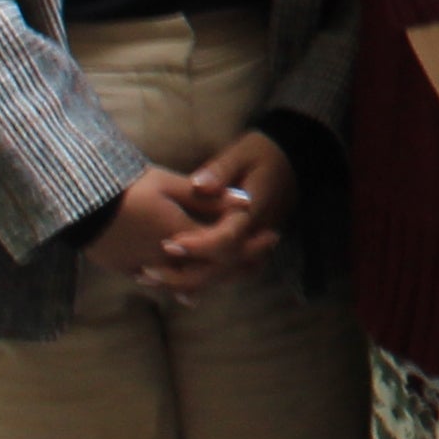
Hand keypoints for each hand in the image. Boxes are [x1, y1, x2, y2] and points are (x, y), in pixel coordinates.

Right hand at [87, 164, 266, 299]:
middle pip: (213, 271)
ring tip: (235, 265)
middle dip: (241, 264)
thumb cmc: (126, 187)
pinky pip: (163, 284)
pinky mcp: (128, 272)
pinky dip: (183, 282)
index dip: (251, 245)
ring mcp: (146, 269)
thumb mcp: (170, 184)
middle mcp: (167, 259)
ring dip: (215, 275)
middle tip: (261, 253)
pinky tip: (193, 282)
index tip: (270, 235)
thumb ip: (209, 197)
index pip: (226, 249)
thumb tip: (246, 202)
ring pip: (189, 282)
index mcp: (180, 235)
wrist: (79, 204)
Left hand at [157, 127, 298, 293]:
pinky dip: (200, 281)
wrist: (289, 161)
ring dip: (189, 283)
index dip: (199, 246)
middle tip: (149, 272)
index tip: (168, 245)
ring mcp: (256, 246)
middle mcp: (257, 235)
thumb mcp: (242, 153)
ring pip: (225, 276)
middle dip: (187, 275)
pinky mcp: (249, 250)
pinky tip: (170, 285)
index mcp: (255, 212)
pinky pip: (226, 273)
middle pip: (225, 268)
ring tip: (151, 279)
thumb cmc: (261, 155)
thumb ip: (220, 170)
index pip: (228, 239)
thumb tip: (199, 185)